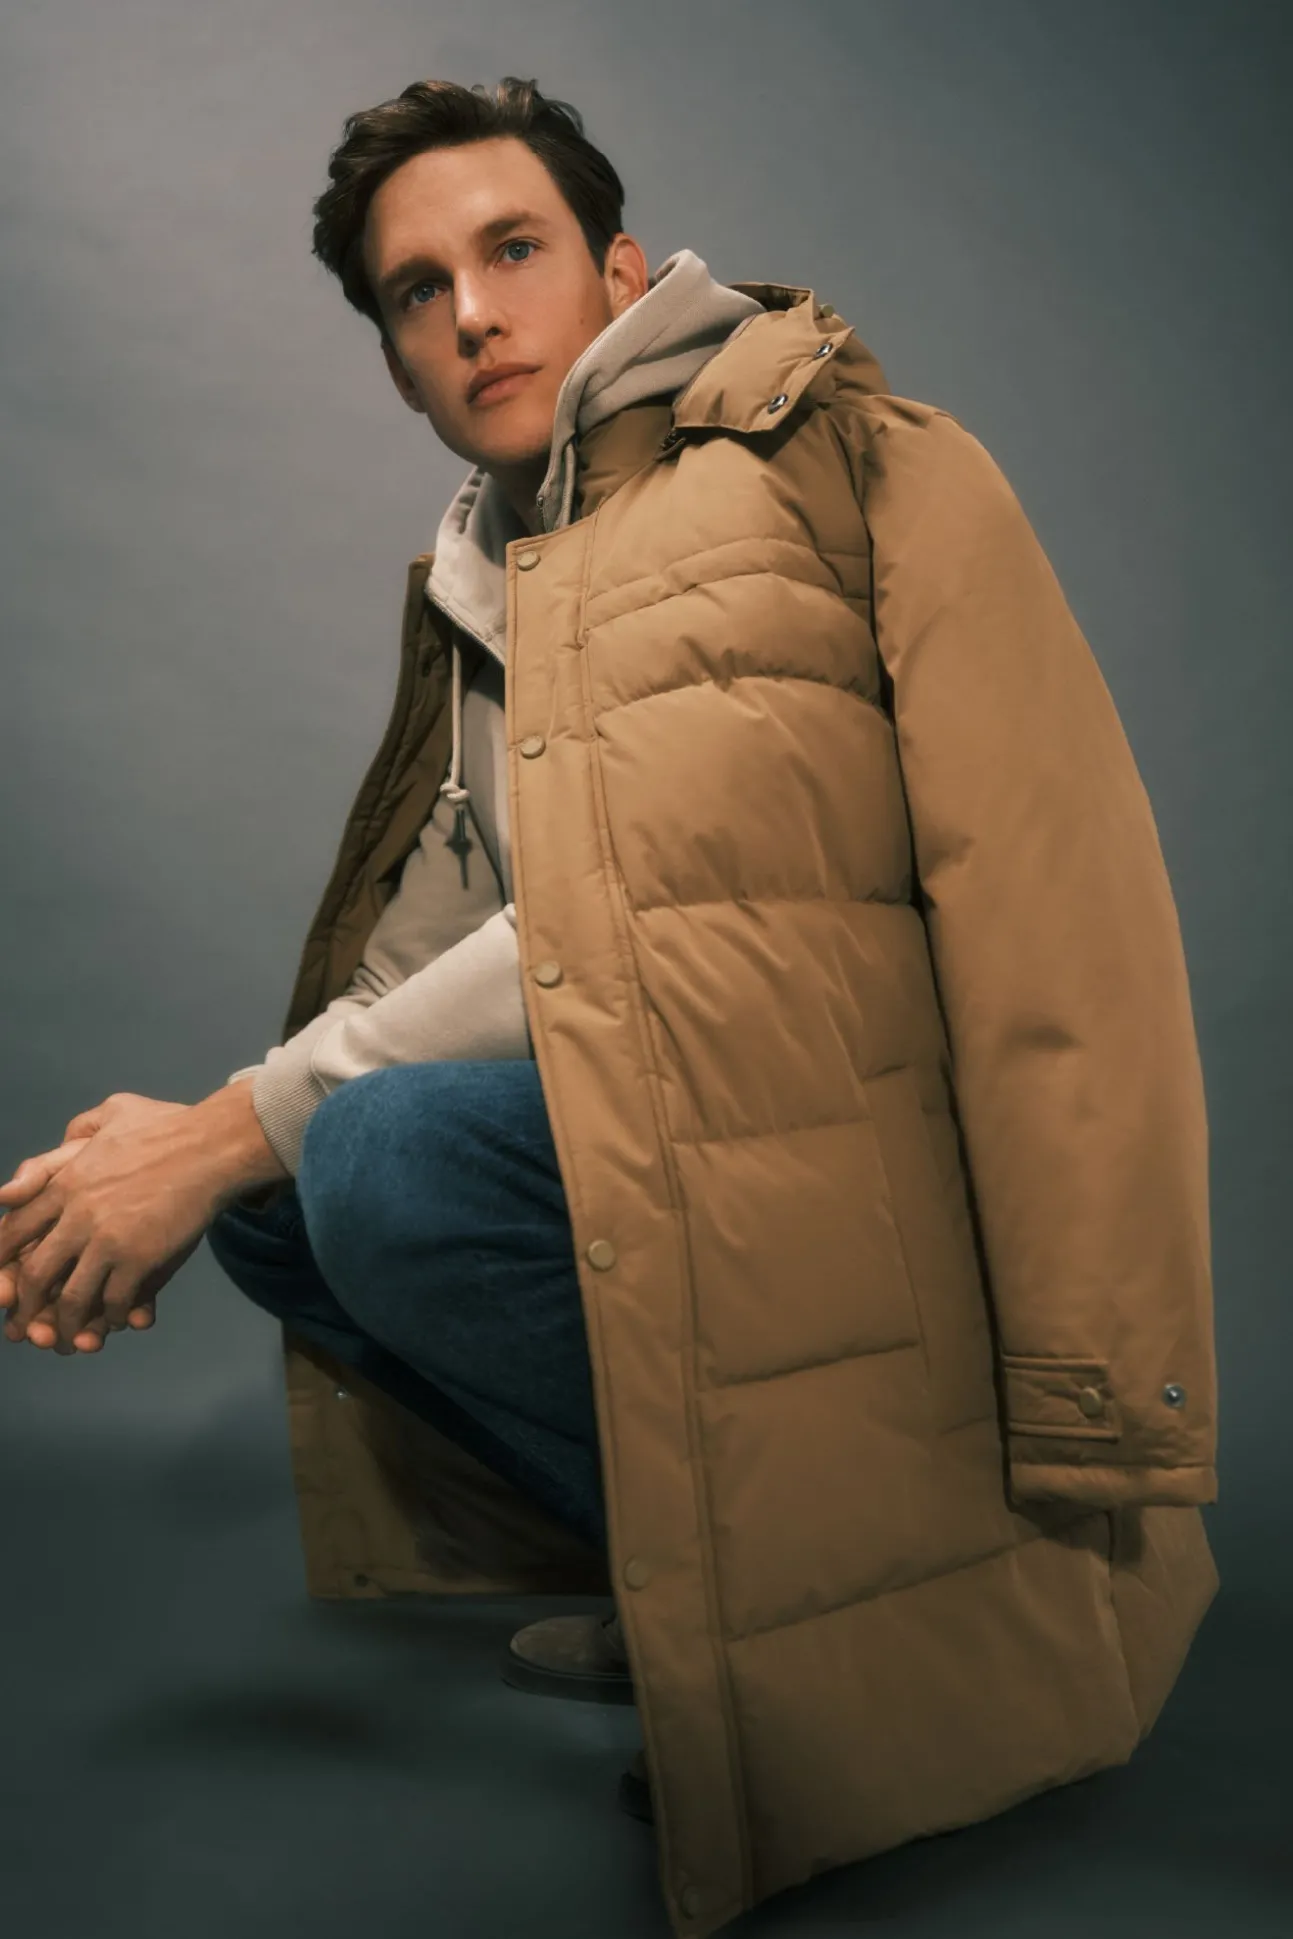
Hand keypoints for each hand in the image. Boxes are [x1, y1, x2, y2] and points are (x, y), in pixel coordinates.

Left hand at [0, 1092, 227, 1349]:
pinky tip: (118, 1320)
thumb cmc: (170, 1125)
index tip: (2, 1283)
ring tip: (70, 1339)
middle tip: (26, 1325)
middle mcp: (78, 1215)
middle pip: (35, 1273)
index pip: (14, 1230)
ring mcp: (108, 1240)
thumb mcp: (116, 1110)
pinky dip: (114, 1317)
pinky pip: (116, 1301)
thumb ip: (82, 1128)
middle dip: (26, 1306)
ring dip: (67, 1325)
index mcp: (66, 1182)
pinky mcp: (140, 1259)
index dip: (1, 1260)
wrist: (214, 1145)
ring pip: (72, 1298)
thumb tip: (66, 1140)